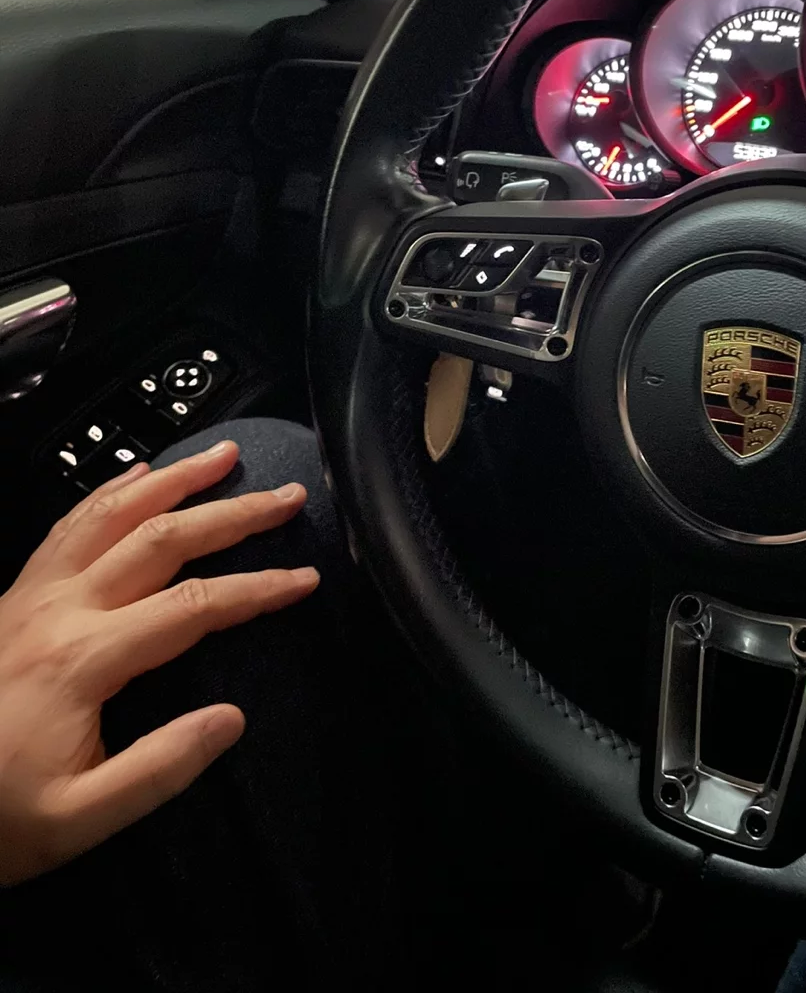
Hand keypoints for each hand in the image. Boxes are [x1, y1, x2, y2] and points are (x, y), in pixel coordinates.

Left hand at [0, 439, 316, 885]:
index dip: (258, 589)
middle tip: (288, 497)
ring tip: (223, 455)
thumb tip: (232, 719)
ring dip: (175, 479)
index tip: (305, 579)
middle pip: (161, 539)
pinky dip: (111, 491)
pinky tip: (139, 475)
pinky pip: (69, 525)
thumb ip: (160, 769)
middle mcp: (58, 609)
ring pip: (113, 514)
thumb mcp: (78, 821)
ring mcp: (31, 595)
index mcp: (83, 659)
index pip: (193, 607)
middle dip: (235, 514)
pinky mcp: (15, 596)